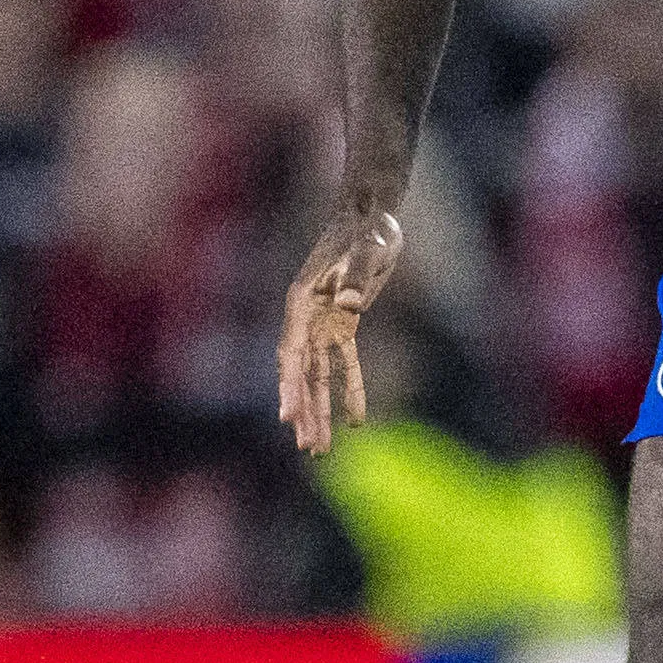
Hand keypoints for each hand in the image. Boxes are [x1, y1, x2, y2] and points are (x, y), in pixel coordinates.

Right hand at [277, 203, 404, 455]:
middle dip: (304, 411)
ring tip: (321, 449)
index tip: (288, 418)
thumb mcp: (368, 249)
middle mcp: (306, 316)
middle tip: (309, 448)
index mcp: (301, 301)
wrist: (374, 213)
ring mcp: (322, 321)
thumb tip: (348, 304)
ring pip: (317, 375)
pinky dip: (349, 390)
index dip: (289, 388)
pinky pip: (343, 364)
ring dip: (319, 411)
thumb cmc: (368, 228)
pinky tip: (356, 420)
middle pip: (300, 373)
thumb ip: (358, 275)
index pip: (291, 353)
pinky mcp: (342, 323)